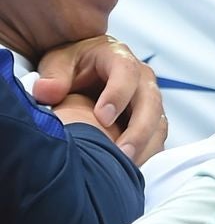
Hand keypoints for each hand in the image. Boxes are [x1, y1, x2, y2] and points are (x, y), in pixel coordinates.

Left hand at [34, 35, 166, 162]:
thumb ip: (53, 76)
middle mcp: (141, 78)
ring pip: (159, 122)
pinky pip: (156, 136)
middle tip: (123, 153)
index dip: (118, 95)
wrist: (82, 72)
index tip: (103, 118)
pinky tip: (131, 166)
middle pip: (151, 101)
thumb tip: (47, 91)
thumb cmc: (70, 66)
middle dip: (139, 129)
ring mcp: (149, 99)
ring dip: (146, 145)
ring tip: (128, 165)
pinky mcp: (150, 119)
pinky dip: (147, 152)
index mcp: (118, 57)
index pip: (126, 72)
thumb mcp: (58, 62)